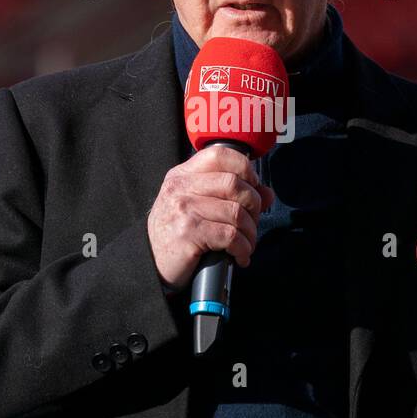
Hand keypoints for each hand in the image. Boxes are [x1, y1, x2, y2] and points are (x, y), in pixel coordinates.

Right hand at [147, 144, 275, 290]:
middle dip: (253, 205)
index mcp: (183, 175)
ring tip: (246, 243)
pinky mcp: (188, 234)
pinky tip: (240, 255)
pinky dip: (243, 248)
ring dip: (250, 232)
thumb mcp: (197, 207)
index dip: (244, 168)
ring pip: (236, 212)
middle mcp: (181, 188)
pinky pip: (230, 236)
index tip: (252, 187)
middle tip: (251, 222)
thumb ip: (230, 195)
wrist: (149, 263)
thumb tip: (267, 193)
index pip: (220, 154)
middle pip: (234, 183)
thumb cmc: (177, 234)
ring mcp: (183, 210)